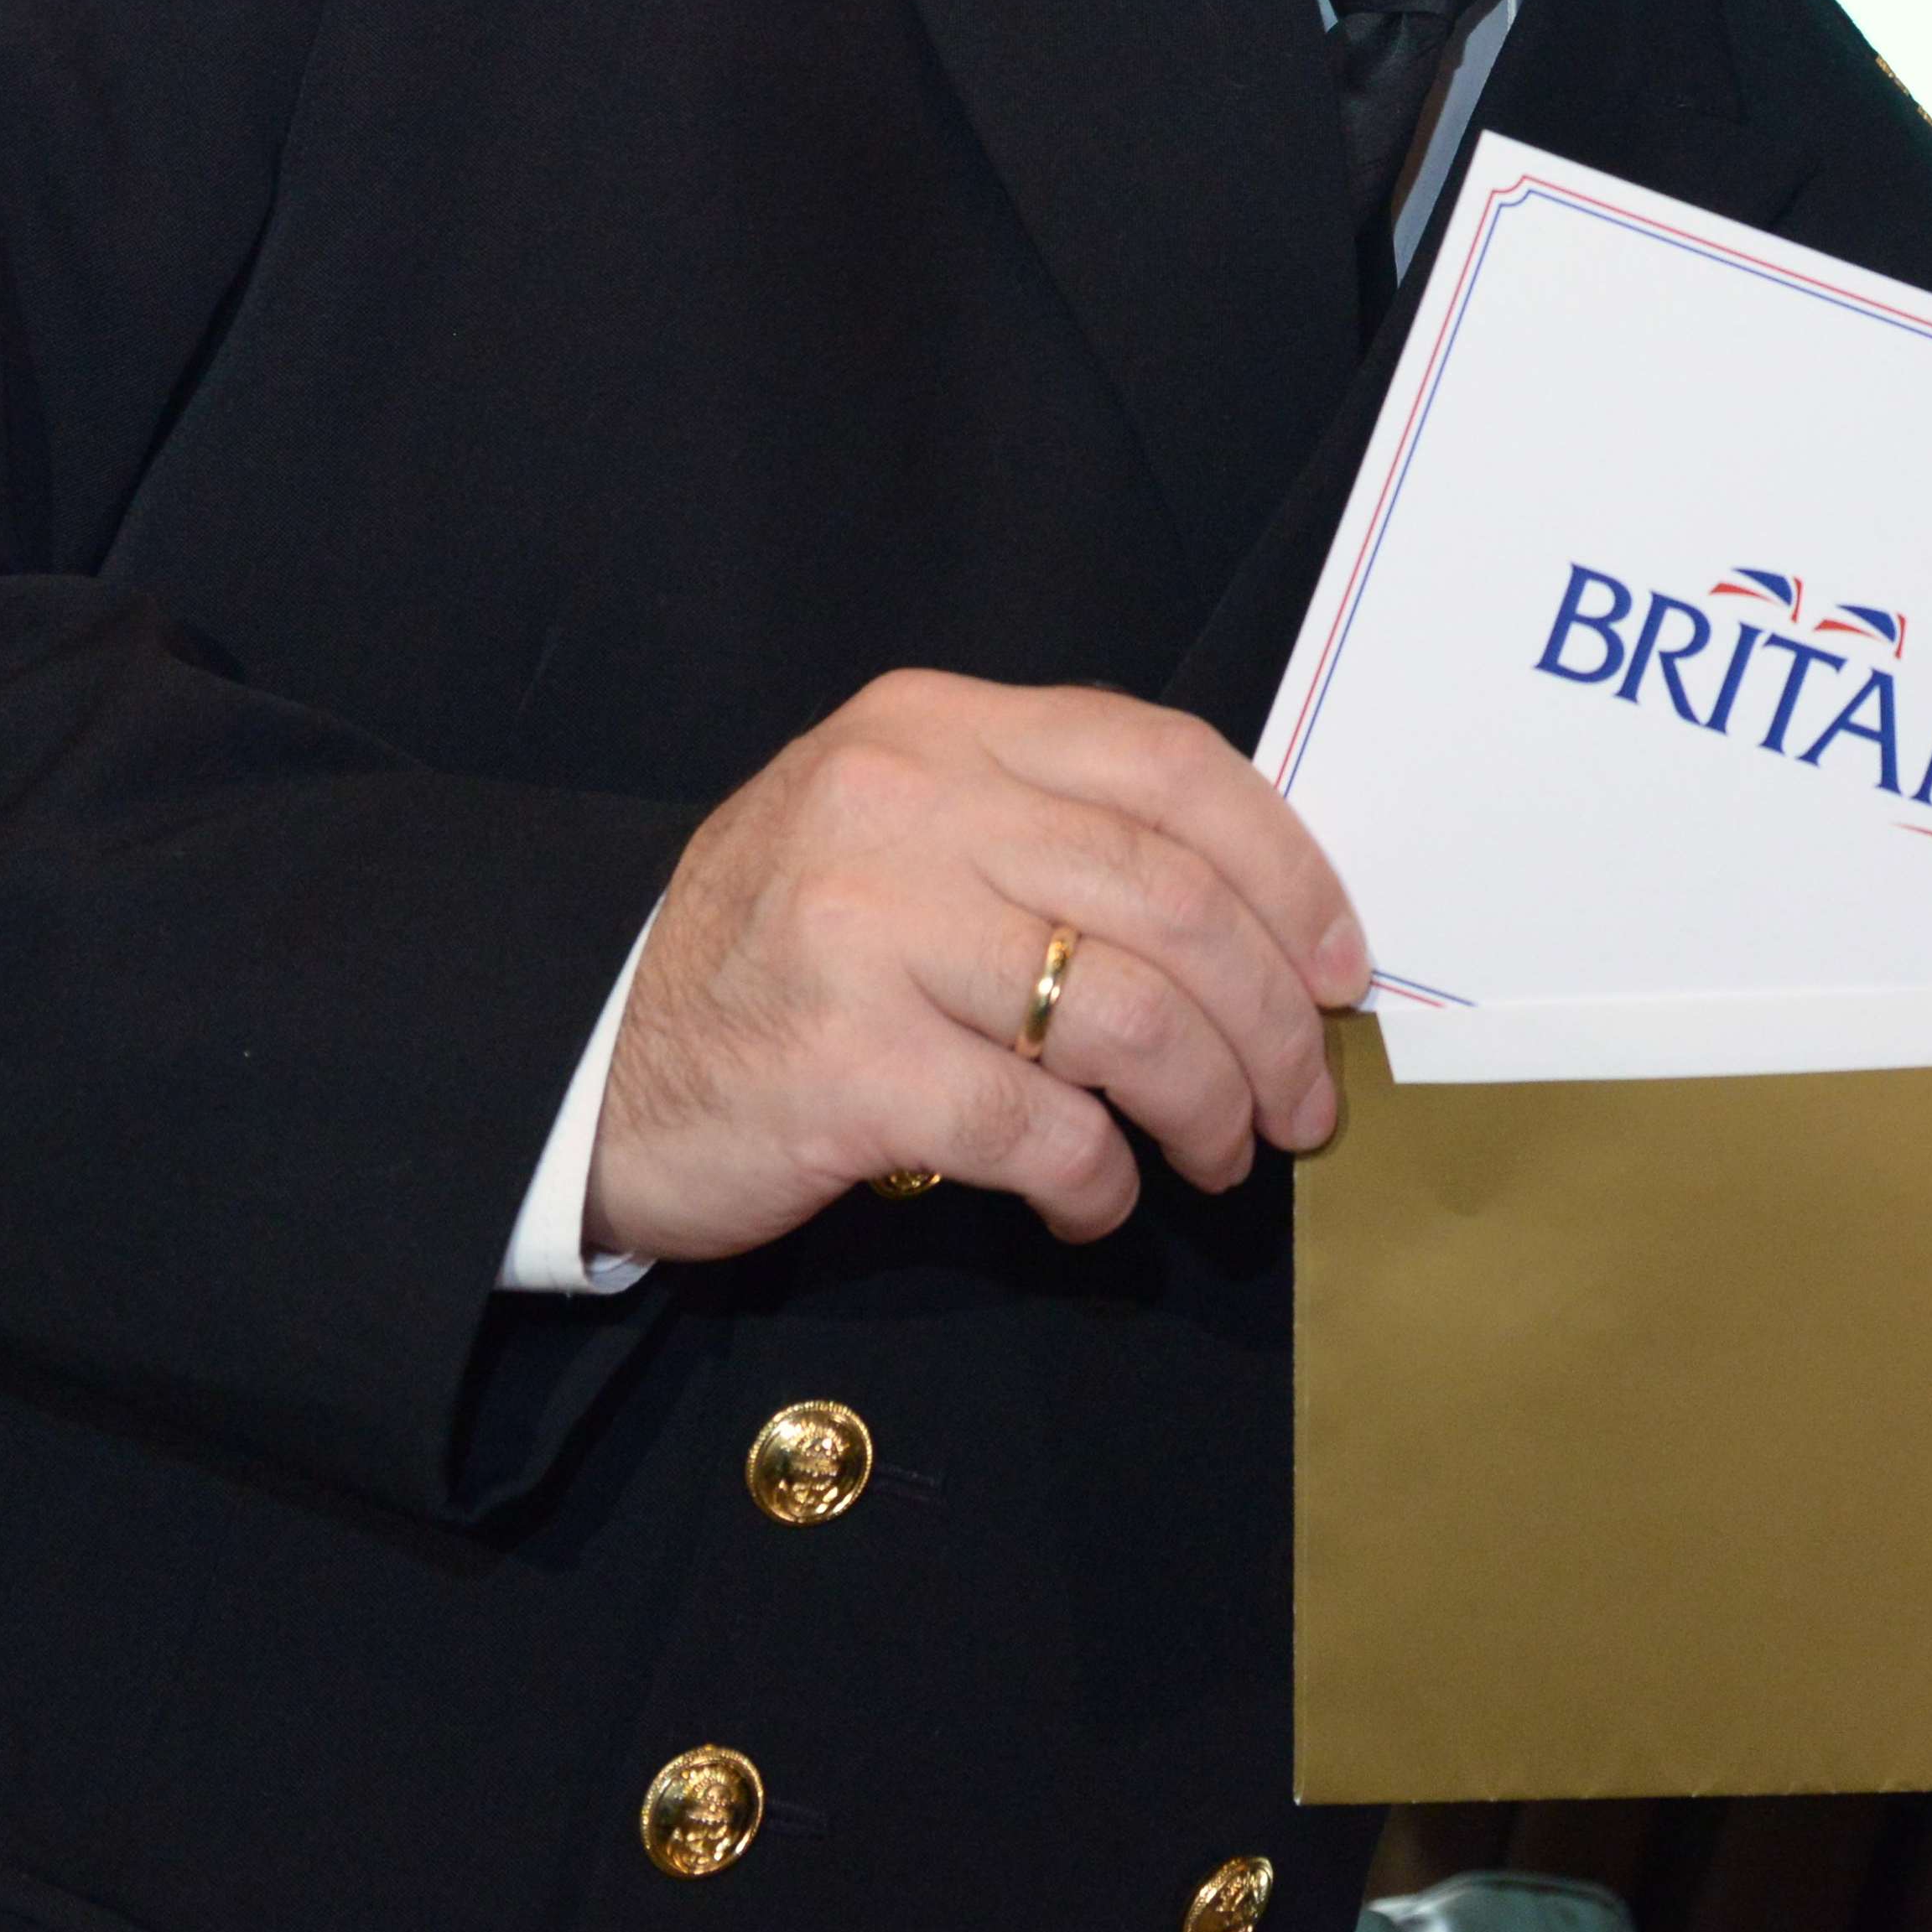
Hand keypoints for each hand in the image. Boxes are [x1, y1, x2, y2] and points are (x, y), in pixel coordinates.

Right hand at [589, 667, 1367, 1263]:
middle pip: (1173, 899)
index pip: (1172, 765)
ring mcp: (867, 929)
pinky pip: (1040, 1128)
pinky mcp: (845, 1065)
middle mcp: (904, 803)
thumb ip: (1052, 830)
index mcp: (940, 725)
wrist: (591, 1062)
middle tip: (1303, 1102)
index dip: (1289, 869)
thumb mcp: (907, 833)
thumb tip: (1261, 915)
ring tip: (1218, 1156)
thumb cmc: (786, 955)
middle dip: (1272, 1018)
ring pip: (1128, 1013)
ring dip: (1209, 1105)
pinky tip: (1098, 1205)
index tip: (1340, 967)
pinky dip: (1100, 1182)